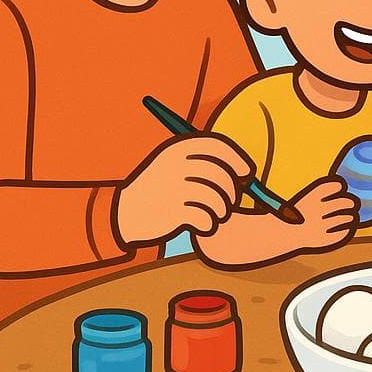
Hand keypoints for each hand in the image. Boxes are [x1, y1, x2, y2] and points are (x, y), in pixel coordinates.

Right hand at [116, 136, 252, 244]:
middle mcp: (176, 166)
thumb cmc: (159, 189)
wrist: (123, 213)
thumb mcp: (175, 166)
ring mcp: (174, 189)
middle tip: (230, 203)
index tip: (248, 173)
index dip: (237, 159)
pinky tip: (202, 225)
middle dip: (232, 191)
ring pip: (218, 199)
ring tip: (215, 215)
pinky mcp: (173, 213)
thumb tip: (247, 172)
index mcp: (177, 149)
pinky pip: (207, 219)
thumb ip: (207, 163)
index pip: (217, 146)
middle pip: (221, 175)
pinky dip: (210, 225)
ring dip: (222, 211)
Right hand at [287, 177, 359, 253]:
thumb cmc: (294, 215)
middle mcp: (314, 211)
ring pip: (343, 218)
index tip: (340, 187)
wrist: (281, 235)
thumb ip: (320, 194)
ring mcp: (318, 226)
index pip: (331, 187)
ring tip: (350, 216)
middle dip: (348, 203)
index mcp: (308, 198)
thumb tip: (342, 187)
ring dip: (349, 217)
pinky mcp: (320, 240)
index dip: (338, 186)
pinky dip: (344, 231)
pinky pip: (339, 235)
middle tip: (351, 204)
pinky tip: (345, 229)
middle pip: (341, 203)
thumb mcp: (304, 200)